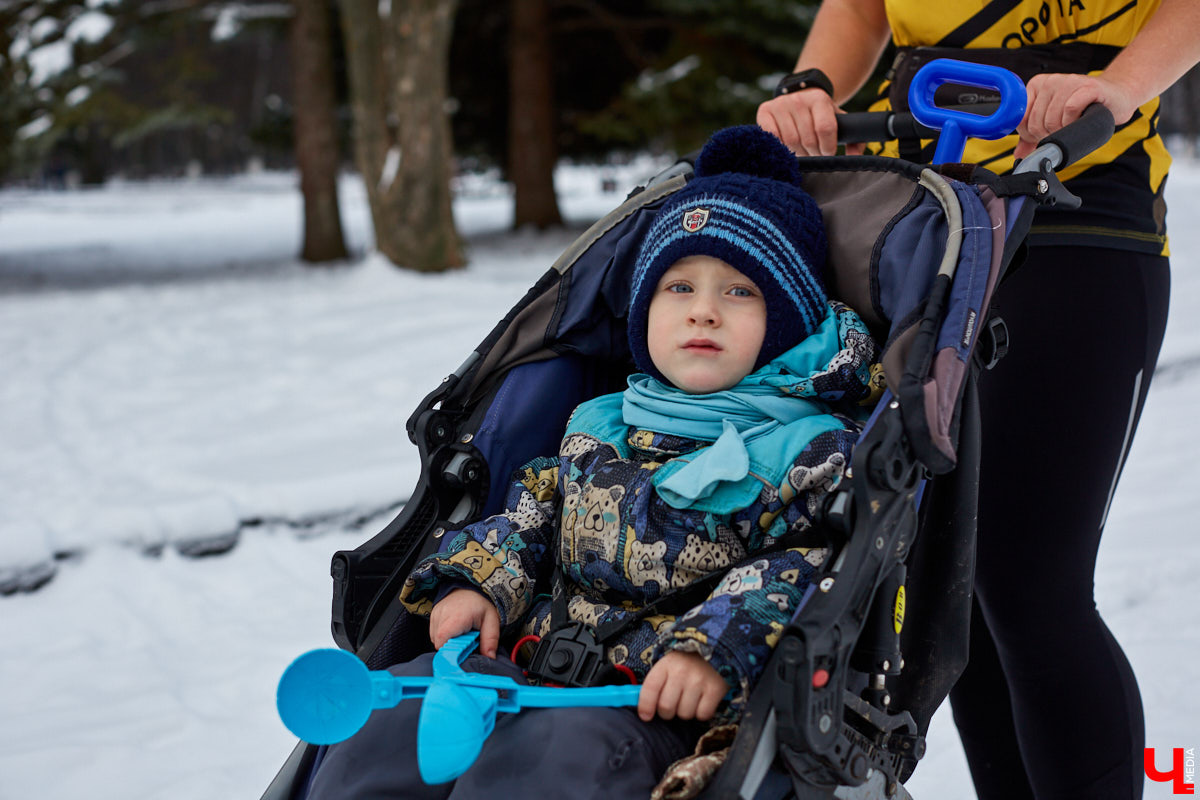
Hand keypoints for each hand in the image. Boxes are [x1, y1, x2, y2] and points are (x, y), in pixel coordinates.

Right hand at [428, 588, 500, 657]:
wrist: (470, 585)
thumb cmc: (481, 604)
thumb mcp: (492, 621)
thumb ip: (490, 640)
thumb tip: (490, 658)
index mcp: (457, 618)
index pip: (443, 641)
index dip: (451, 651)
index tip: (462, 652)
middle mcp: (442, 615)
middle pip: (439, 643)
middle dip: (452, 647)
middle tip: (465, 641)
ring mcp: (435, 614)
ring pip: (435, 639)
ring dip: (447, 641)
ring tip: (460, 633)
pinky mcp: (432, 615)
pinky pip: (433, 633)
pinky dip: (443, 636)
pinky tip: (454, 629)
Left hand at [637, 650, 726, 721]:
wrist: (717, 650)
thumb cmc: (688, 663)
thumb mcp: (669, 666)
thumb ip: (656, 684)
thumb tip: (643, 710)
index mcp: (666, 665)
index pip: (650, 689)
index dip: (645, 706)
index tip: (646, 716)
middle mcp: (681, 672)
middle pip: (666, 707)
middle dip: (667, 712)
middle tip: (673, 705)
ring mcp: (699, 681)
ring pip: (685, 714)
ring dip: (686, 712)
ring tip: (690, 700)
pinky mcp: (715, 690)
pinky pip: (702, 714)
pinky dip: (702, 713)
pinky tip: (703, 701)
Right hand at [757, 89, 864, 156]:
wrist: (800, 96)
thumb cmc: (821, 115)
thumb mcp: (839, 121)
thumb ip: (853, 139)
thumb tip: (856, 158)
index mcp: (819, 98)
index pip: (825, 128)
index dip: (827, 147)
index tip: (828, 153)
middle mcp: (798, 99)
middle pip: (807, 139)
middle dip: (814, 152)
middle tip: (815, 154)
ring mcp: (780, 105)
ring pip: (790, 141)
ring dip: (798, 152)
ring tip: (803, 150)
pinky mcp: (764, 112)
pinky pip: (772, 137)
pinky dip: (781, 146)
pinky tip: (787, 146)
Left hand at [1014, 73, 1136, 159]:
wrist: (1117, 97)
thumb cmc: (1083, 108)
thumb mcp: (1054, 120)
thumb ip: (1033, 136)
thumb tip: (1020, 154)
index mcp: (1036, 86)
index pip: (1020, 119)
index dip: (1030, 133)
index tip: (1043, 135)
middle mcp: (1050, 81)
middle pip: (1036, 122)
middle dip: (1047, 135)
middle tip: (1062, 131)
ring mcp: (1069, 81)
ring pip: (1051, 118)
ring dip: (1062, 131)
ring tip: (1072, 125)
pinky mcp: (1088, 86)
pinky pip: (1070, 110)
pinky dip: (1073, 121)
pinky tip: (1080, 119)